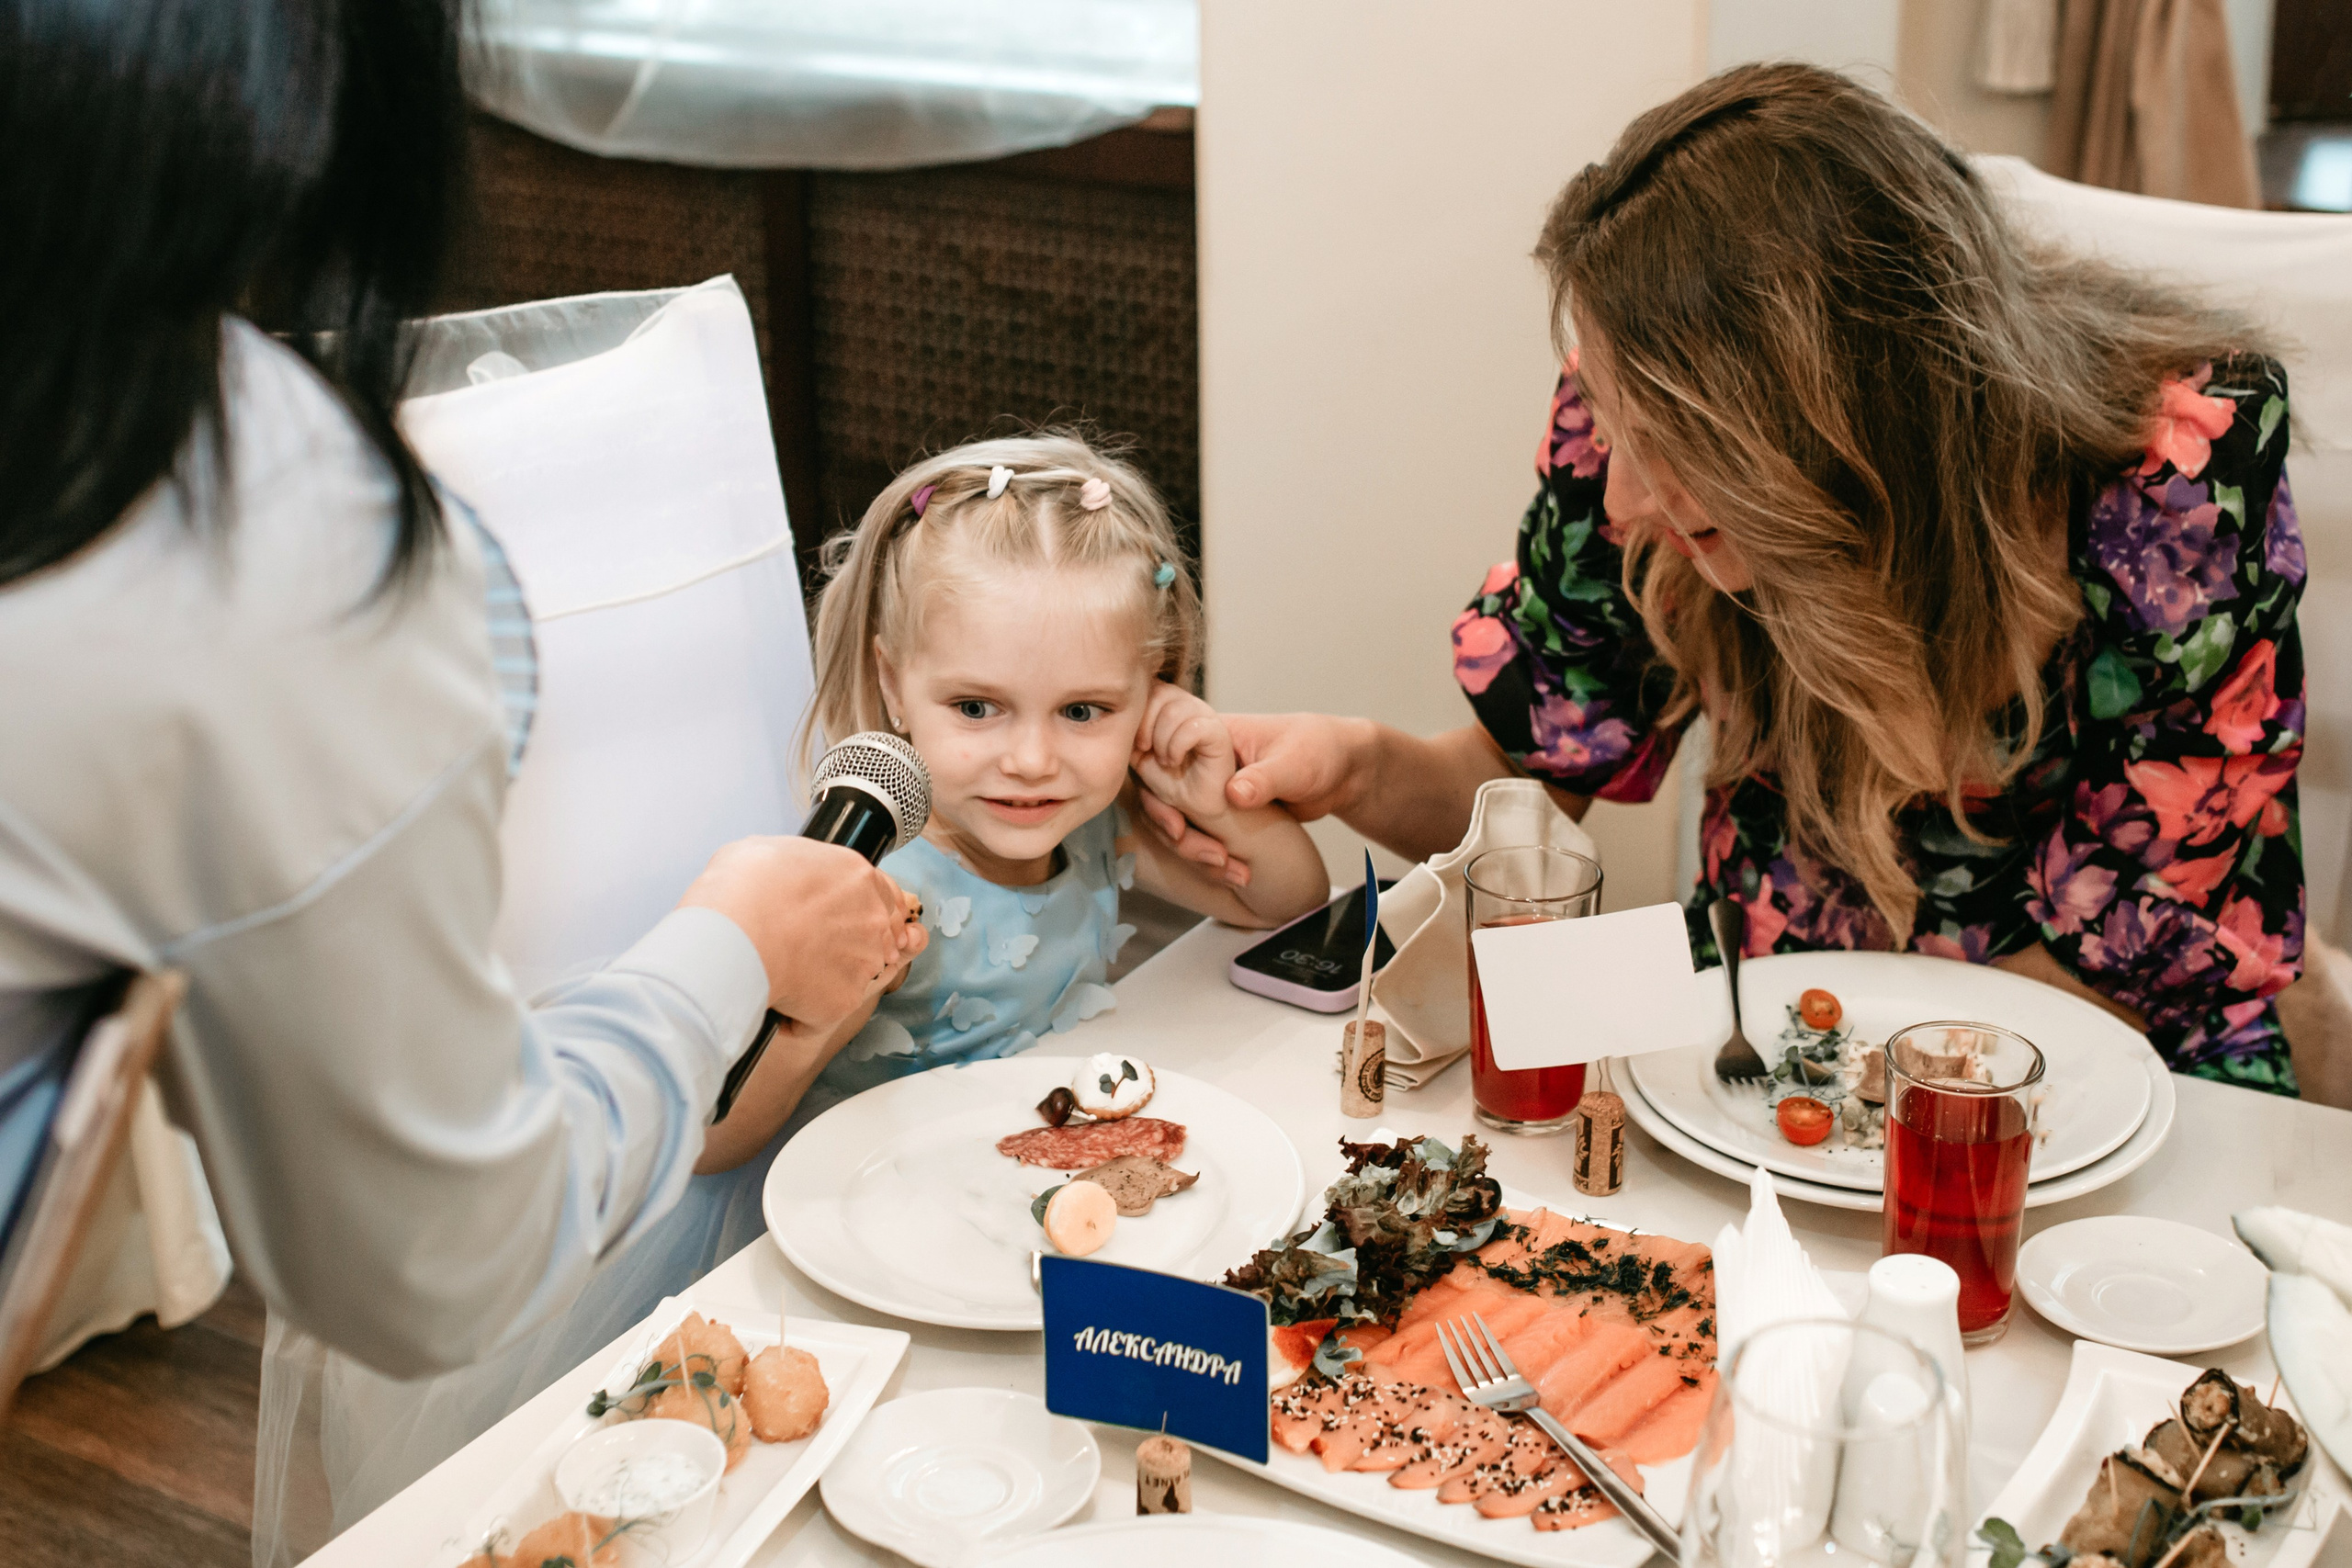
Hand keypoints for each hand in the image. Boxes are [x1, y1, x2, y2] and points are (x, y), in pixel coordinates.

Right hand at [677, 838, 926, 1026]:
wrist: (735, 933)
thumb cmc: (743, 887)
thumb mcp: (772, 851)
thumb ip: (799, 866)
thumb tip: (788, 877)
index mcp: (858, 876)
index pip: (884, 895)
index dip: (860, 910)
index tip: (839, 920)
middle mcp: (872, 918)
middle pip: (876, 937)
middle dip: (848, 946)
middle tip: (805, 948)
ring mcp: (864, 961)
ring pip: (851, 976)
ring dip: (823, 979)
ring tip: (783, 973)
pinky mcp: (846, 1000)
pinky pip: (822, 1015)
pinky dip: (799, 1014)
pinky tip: (772, 998)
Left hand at [1131, 683, 1239, 826]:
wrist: (1196, 805)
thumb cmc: (1171, 779)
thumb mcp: (1139, 754)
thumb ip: (1128, 732)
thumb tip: (1112, 715)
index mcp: (1171, 704)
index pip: (1148, 687)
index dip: (1136, 714)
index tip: (1136, 742)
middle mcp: (1189, 704)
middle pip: (1159, 693)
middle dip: (1146, 725)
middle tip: (1146, 750)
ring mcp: (1205, 716)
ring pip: (1175, 710)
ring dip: (1162, 740)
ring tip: (1164, 760)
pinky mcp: (1218, 732)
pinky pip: (1193, 727)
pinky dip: (1177, 747)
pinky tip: (1176, 760)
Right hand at [1135, 711, 1368, 881]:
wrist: (1343, 773)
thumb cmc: (1318, 748)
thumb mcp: (1294, 760)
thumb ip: (1264, 777)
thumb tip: (1234, 794)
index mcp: (1211, 735)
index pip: (1162, 748)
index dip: (1155, 781)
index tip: (1175, 814)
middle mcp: (1200, 762)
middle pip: (1161, 794)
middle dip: (1173, 828)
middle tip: (1205, 852)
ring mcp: (1208, 791)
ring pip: (1177, 820)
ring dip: (1194, 850)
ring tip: (1227, 868)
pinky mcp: (1221, 815)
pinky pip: (1201, 835)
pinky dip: (1210, 858)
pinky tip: (1233, 874)